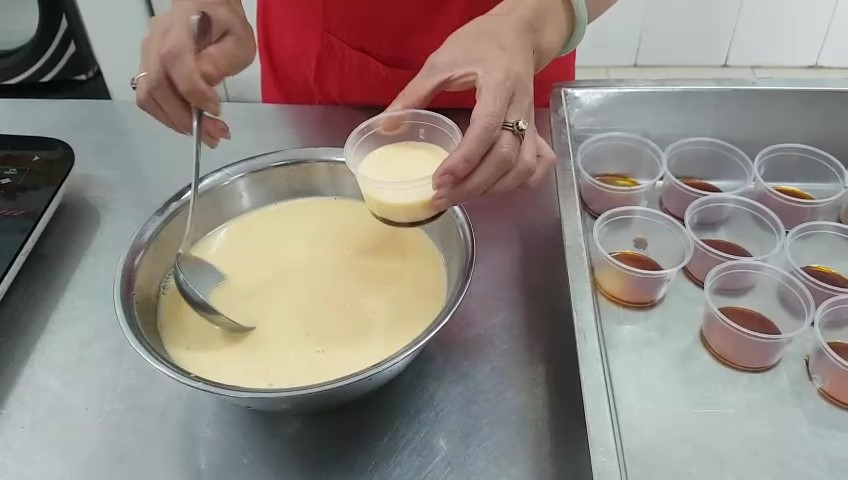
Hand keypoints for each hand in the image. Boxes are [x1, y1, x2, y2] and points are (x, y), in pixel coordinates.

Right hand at [135, 0, 255, 146]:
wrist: (204, 8)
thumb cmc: (225, 24)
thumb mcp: (238, 39)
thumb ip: (223, 60)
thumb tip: (205, 83)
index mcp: (179, 27)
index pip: (175, 60)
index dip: (193, 91)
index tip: (216, 110)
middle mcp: (155, 40)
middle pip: (156, 85)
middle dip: (185, 117)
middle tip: (214, 135)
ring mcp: (146, 54)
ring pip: (147, 96)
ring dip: (175, 122)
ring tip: (204, 134)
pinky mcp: (145, 67)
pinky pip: (148, 98)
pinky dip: (168, 117)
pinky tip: (189, 122)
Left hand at [387, 1, 568, 209]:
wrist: (518, 33)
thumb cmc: (479, 43)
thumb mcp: (441, 61)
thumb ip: (414, 93)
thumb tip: (386, 124)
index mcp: (499, 85)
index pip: (486, 129)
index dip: (464, 159)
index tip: (439, 180)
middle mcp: (520, 107)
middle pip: (505, 158)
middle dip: (472, 184)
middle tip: (441, 198)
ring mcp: (531, 121)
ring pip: (522, 167)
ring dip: (493, 189)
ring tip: (461, 196)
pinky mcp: (534, 129)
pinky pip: (537, 164)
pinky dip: (521, 183)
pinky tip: (498, 189)